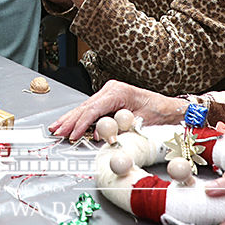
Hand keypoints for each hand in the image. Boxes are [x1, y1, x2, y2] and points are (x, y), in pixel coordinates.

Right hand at [47, 80, 186, 139]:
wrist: (168, 109)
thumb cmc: (158, 113)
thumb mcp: (139, 121)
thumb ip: (119, 127)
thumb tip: (100, 134)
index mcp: (118, 92)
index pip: (94, 108)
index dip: (81, 123)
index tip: (72, 134)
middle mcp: (111, 89)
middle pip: (85, 106)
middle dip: (70, 121)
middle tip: (58, 132)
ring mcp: (108, 93)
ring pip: (85, 107)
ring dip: (71, 119)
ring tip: (56, 127)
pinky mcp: (108, 100)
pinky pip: (90, 110)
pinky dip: (79, 118)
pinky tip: (68, 123)